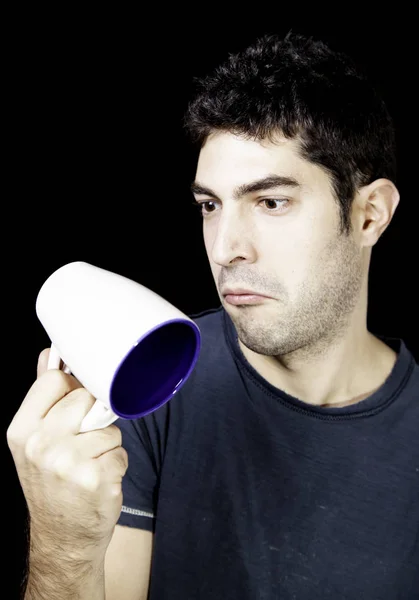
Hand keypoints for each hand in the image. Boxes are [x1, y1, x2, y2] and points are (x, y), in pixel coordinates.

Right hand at [7, 348, 127, 558]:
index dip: (71, 389)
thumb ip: (45, 397)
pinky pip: (121, 451)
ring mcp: (67, 462)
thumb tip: (49, 354)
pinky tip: (99, 480)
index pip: (54, 380)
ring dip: (107, 445)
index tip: (73, 405)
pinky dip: (117, 464)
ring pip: (108, 426)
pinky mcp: (95, 478)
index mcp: (22, 430)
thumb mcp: (36, 441)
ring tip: (88, 465)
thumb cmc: (52, 484)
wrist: (63, 538)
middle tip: (79, 444)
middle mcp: (40, 444)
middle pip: (86, 399)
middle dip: (91, 418)